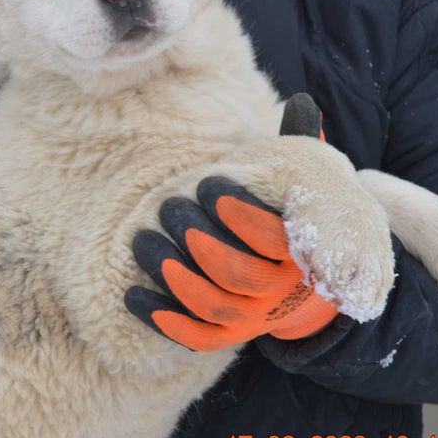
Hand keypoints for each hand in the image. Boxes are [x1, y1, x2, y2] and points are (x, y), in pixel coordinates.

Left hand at [124, 93, 336, 350]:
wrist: (306, 281)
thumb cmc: (290, 214)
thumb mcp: (303, 180)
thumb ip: (298, 145)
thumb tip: (300, 100)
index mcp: (303, 251)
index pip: (273, 239)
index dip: (239, 212)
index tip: (207, 182)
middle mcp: (283, 293)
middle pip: (235, 273)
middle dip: (195, 238)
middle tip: (165, 205)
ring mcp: (255, 319)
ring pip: (211, 305)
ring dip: (170, 272)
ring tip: (140, 240)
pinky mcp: (228, 337)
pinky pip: (194, 337)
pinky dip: (161, 319)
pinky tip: (131, 294)